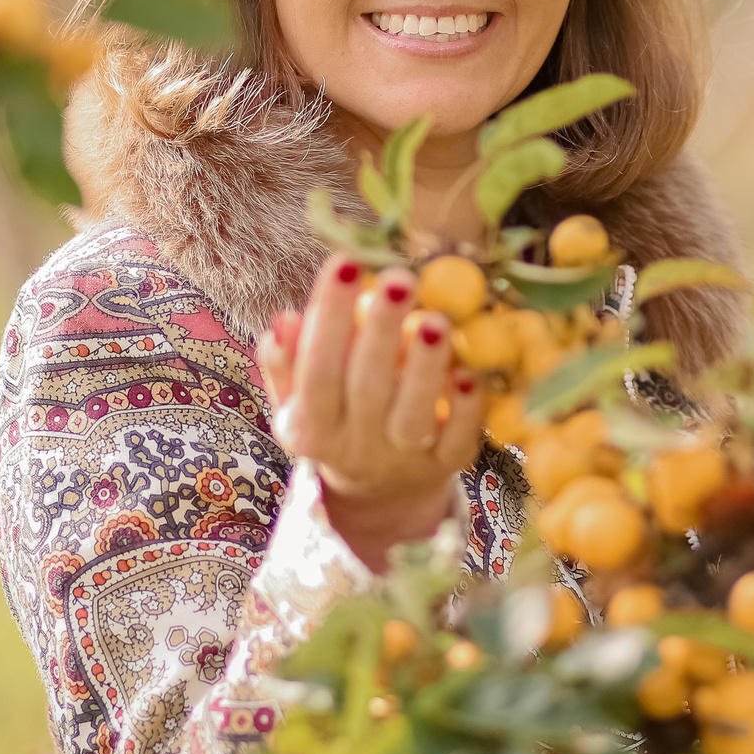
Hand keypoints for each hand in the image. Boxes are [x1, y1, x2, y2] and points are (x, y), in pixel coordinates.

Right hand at [256, 254, 482, 569]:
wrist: (381, 492)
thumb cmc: (337, 421)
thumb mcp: (298, 400)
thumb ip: (286, 363)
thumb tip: (284, 320)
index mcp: (312, 428)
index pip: (316, 369)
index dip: (329, 317)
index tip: (346, 261)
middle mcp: (355, 448)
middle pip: (366, 388)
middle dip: (382, 330)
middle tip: (399, 279)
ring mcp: (403, 460)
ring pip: (412, 417)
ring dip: (425, 367)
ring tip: (435, 318)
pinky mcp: (446, 466)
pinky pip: (458, 440)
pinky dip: (466, 408)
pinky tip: (469, 372)